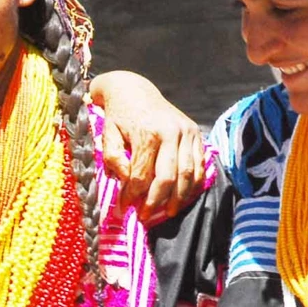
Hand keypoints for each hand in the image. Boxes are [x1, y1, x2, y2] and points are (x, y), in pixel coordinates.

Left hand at [89, 71, 206, 225]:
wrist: (134, 90)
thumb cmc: (118, 116)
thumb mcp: (108, 135)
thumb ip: (115, 159)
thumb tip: (128, 181)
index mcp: (147, 133)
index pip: (141, 175)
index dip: (132, 196)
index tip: (124, 208)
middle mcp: (171, 132)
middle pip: (167, 178)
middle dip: (156, 202)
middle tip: (145, 216)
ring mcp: (187, 132)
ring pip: (187, 174)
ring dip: (178, 198)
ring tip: (167, 212)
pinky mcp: (196, 133)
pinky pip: (199, 165)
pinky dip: (193, 184)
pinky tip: (182, 197)